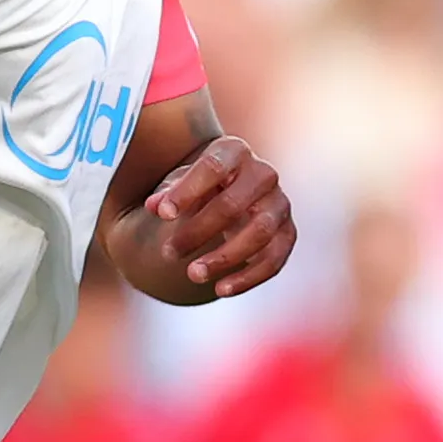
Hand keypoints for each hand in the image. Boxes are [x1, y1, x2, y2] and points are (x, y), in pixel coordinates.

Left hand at [132, 137, 294, 296]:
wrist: (231, 193)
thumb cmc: (200, 187)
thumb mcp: (180, 185)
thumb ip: (167, 195)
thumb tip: (155, 207)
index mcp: (234, 151)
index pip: (213, 168)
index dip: (187, 192)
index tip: (162, 215)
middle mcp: (263, 173)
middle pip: (233, 204)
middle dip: (198, 231)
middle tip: (169, 253)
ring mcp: (280, 204)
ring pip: (259, 232)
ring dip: (225, 257)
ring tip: (193, 275)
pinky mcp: (288, 233)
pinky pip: (274, 258)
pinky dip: (248, 277)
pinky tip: (220, 290)